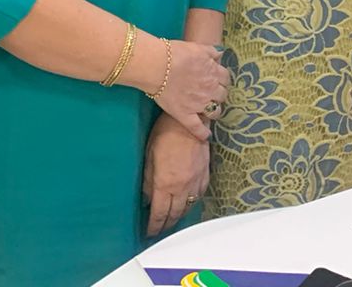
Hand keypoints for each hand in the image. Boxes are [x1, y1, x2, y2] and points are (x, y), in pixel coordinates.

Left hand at [142, 114, 208, 236]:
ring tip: (172, 220)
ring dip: (180, 216)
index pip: (159, 213)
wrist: (190, 120)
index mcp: (165, 184)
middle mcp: (182, 187)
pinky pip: (199, 195)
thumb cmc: (166, 133)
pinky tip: (188, 202)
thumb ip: (148, 181)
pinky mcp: (205, 173)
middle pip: (175, 214)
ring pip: (189, 207)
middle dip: (166, 225)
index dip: (154, 226)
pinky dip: (192, 203)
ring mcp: (195, 181)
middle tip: (160, 229)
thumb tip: (146, 198)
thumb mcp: (149, 156)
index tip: (149, 232)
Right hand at [151, 39, 228, 140]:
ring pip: (215, 112)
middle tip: (212, 94)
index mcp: (213, 72)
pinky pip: (197, 128)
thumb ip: (211, 51)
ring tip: (210, 111)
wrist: (158, 66)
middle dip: (219, 94)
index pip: (226, 78)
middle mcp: (209, 89)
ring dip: (214, 111)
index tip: (218, 80)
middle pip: (222, 95)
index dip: (222, 79)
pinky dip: (203, 133)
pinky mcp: (185, 115)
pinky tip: (205, 136)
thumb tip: (220, 55)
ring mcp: (198, 104)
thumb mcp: (197, 47)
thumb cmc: (175, 53)